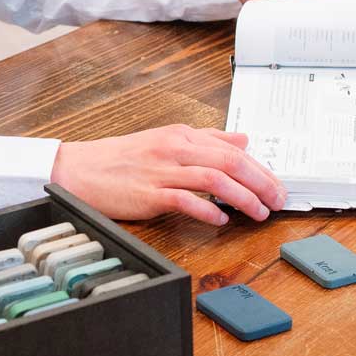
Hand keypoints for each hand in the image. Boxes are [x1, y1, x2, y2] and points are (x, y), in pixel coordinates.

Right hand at [50, 125, 284, 225]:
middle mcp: (175, 150)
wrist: (78, 170)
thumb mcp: (167, 140)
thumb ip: (208, 139)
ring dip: (243, 197)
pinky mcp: (149, 194)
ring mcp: (162, 172)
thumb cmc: (121, 159)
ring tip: (258, 213)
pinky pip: (185, 200)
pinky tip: (221, 220)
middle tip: (277, 201)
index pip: (233, 150)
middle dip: (260, 183)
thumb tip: (243, 139)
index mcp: (182, 136)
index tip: (277, 185)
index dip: (260, 169)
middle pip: (230, 162)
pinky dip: (207, 210)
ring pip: (214, 179)